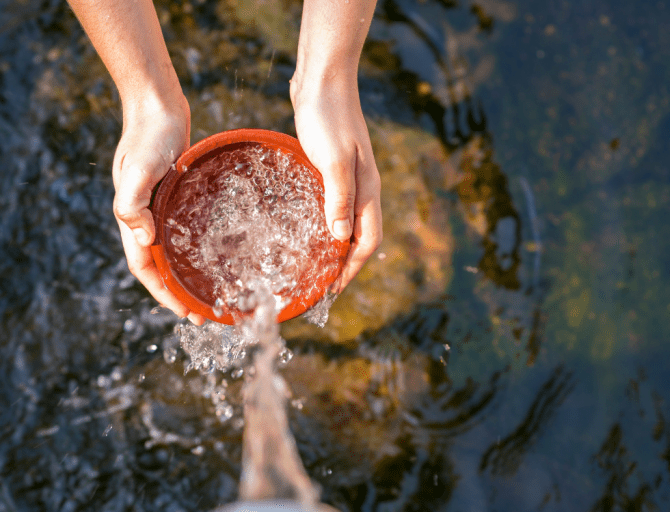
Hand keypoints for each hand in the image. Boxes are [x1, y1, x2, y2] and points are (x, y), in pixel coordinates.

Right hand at [112, 93, 205, 324]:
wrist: (156, 104)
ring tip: (210, 292)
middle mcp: (144, 217)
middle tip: (205, 314)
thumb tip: (144, 240)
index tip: (185, 312)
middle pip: (159, 266)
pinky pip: (183, 230)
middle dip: (178, 293)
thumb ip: (133, 204)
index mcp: (132, 218)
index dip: (163, 293)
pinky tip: (215, 252)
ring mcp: (159, 206)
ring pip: (172, 250)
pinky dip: (194, 247)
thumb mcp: (138, 169)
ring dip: (186, 274)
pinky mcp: (174, 195)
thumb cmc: (148, 135)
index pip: (145, 268)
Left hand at [292, 78, 382, 292]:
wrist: (322, 79)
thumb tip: (340, 239)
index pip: (367, 241)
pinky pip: (331, 205)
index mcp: (367, 190)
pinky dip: (322, 223)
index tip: (332, 290)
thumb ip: (338, 198)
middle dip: (343, 265)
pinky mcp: (331, 167)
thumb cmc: (327, 117)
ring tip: (311, 266)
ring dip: (332, 246)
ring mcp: (347, 177)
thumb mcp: (332, 159)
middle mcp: (362, 188)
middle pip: (359, 237)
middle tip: (319, 286)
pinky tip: (302, 228)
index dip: (352, 269)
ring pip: (345, 222)